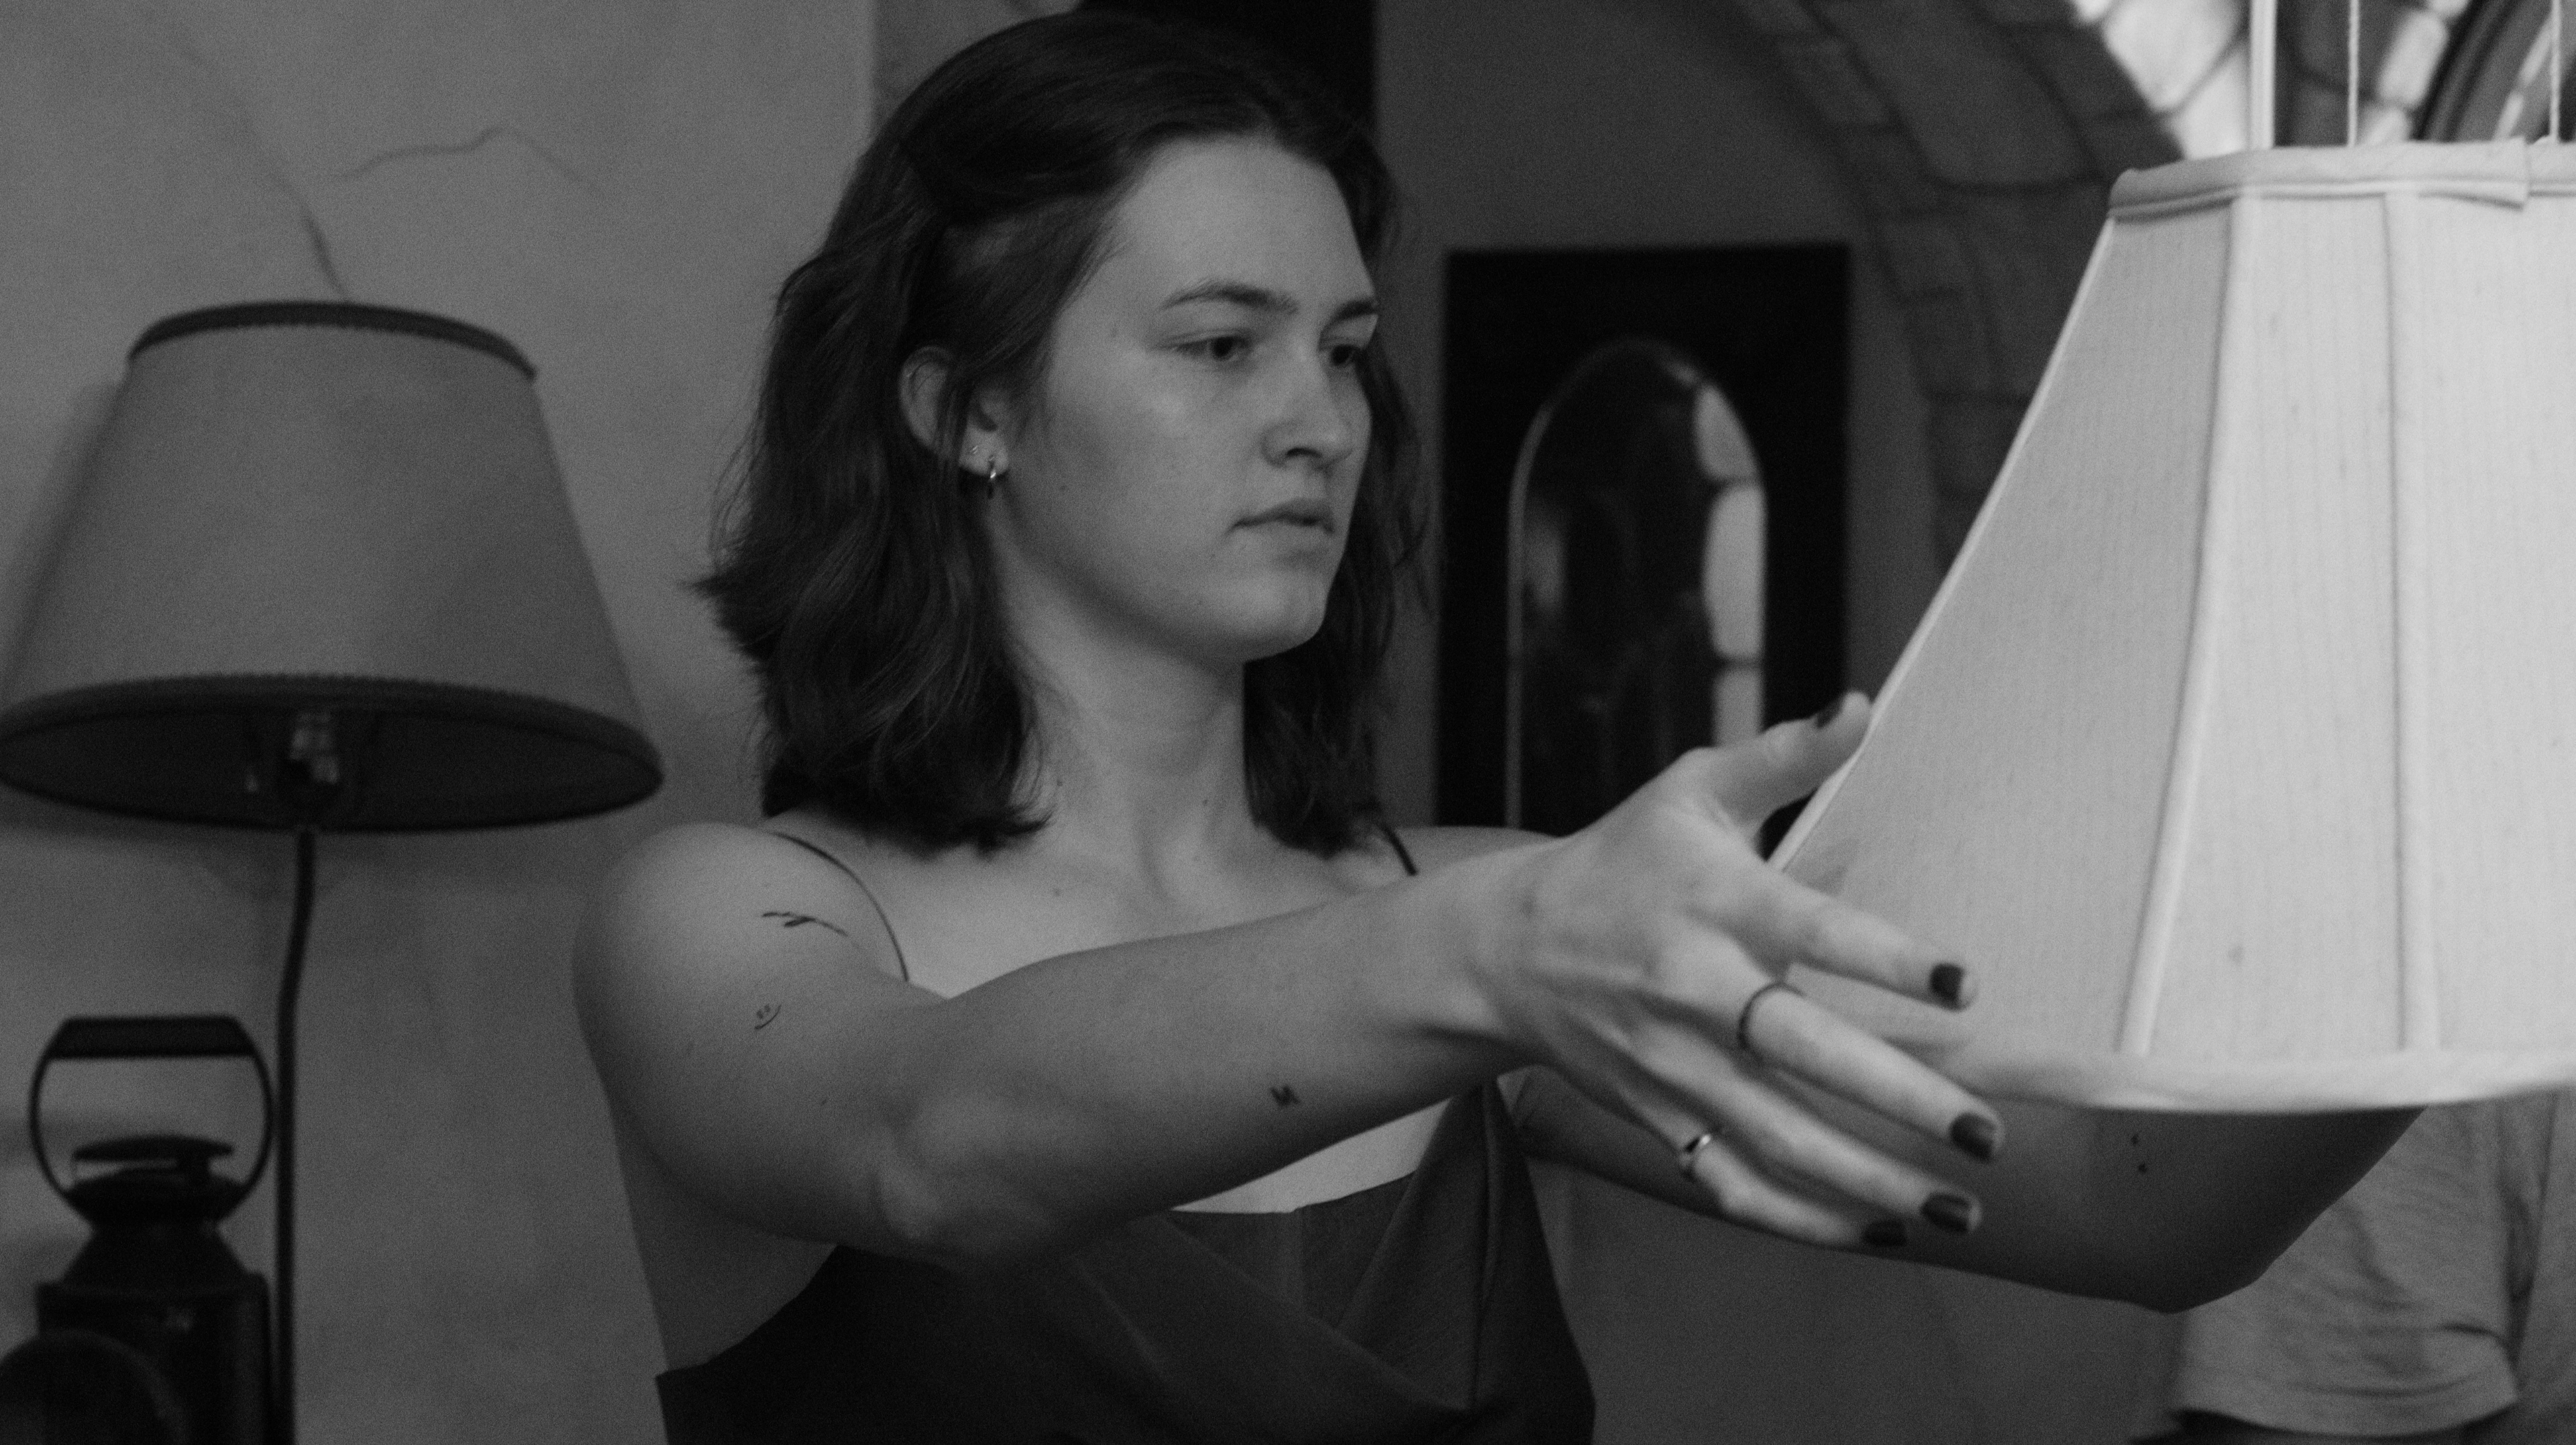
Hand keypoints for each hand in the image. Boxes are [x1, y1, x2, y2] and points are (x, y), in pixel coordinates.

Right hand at [1475, 694, 1998, 1247]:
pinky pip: (1733, 1182)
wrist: (1508, 950)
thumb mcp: (1693, 791)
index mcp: (1714, 903)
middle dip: (1900, 1099)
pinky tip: (1877, 1232)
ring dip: (1871, 1179)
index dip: (1888, 959)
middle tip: (1988, 1130)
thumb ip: (1783, 756)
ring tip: (1959, 1203)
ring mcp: (1673, 1066)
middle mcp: (1693, 990)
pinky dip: (1802, 1219)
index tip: (1964, 985)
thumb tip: (1862, 704)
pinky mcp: (1660, 1118)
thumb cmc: (1624, 860)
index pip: (1811, 932)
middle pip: (1804, 1054)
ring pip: (1778, 1137)